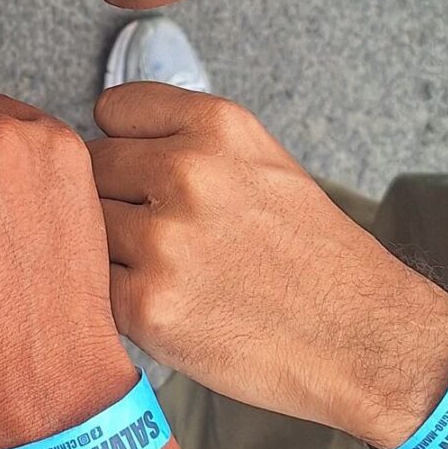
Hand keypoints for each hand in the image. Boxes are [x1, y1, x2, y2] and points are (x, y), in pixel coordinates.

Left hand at [91, 84, 447, 443]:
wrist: (363, 338)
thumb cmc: (314, 257)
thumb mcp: (263, 163)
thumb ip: (188, 141)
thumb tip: (110, 142)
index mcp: (218, 127)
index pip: (113, 110)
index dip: (121, 146)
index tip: (140, 175)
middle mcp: (187, 171)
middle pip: (91, 169)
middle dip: (111, 201)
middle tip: (156, 238)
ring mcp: (163, 240)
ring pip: (84, 229)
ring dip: (108, 254)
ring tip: (164, 276)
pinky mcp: (148, 306)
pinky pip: (92, 287)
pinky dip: (115, 303)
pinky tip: (162, 309)